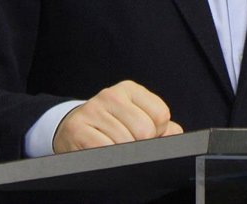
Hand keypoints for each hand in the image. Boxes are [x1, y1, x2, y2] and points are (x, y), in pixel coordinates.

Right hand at [52, 80, 183, 152]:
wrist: (71, 129)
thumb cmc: (110, 124)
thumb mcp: (135, 117)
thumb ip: (161, 124)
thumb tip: (175, 133)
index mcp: (129, 89)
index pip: (161, 114)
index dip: (157, 132)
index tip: (144, 134)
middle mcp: (110, 95)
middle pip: (145, 130)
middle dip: (141, 144)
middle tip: (128, 143)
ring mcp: (92, 111)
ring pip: (126, 143)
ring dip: (122, 152)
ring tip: (112, 145)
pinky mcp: (78, 129)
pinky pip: (105, 150)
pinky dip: (108, 156)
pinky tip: (102, 149)